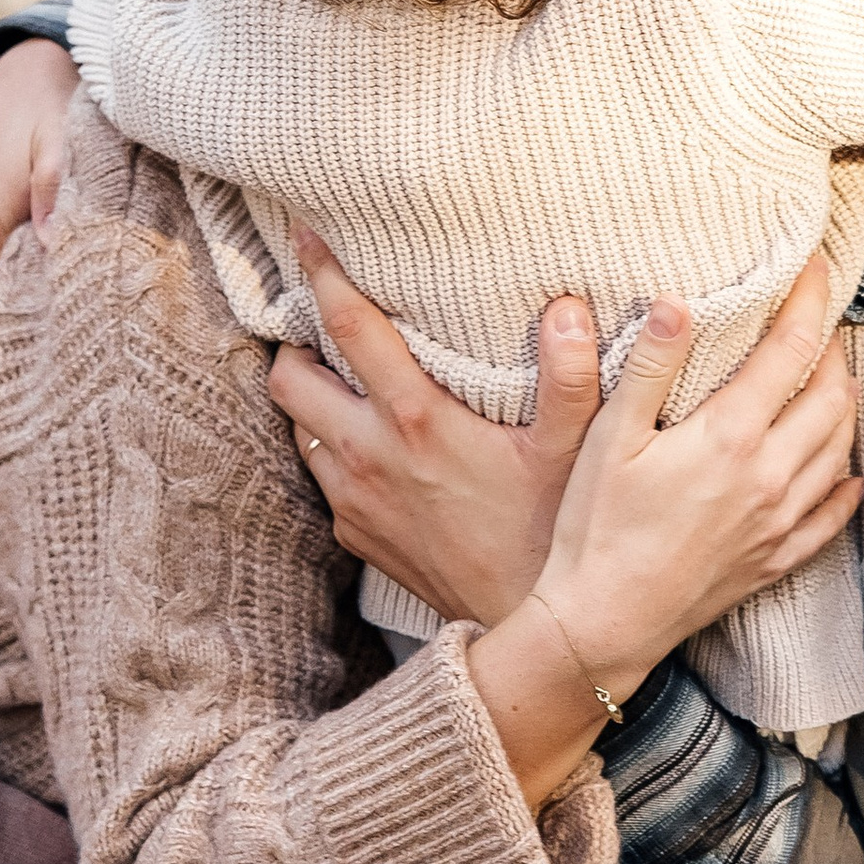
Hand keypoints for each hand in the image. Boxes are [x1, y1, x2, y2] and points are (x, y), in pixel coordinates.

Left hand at [270, 232, 602, 622]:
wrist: (527, 627)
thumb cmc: (552, 530)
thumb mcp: (576, 450)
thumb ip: (571, 376)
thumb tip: (566, 307)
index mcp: (415, 420)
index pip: (347, 328)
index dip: (321, 274)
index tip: (305, 235)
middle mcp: (367, 457)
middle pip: (288, 379)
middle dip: (294, 343)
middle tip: (322, 322)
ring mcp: (354, 501)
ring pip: (296, 431)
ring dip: (311, 401)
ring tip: (343, 379)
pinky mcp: (355, 537)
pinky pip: (322, 479)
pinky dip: (332, 452)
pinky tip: (371, 447)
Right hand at [532, 261, 862, 700]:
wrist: (604, 623)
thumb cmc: (595, 528)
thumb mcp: (609, 438)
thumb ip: (649, 367)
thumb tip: (679, 303)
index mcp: (730, 436)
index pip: (790, 349)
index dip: (808, 301)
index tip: (813, 267)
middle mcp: (770, 475)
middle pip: (831, 395)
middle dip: (832, 350)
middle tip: (818, 325)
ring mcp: (779, 521)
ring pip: (840, 450)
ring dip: (844, 407)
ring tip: (830, 381)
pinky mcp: (775, 560)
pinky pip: (831, 518)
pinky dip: (846, 486)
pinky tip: (846, 474)